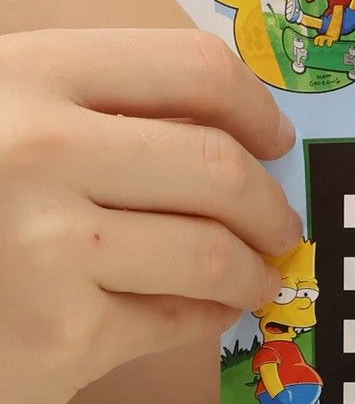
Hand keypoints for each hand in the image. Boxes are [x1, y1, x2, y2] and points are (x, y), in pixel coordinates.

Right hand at [0, 28, 299, 403]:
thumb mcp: (4, 120)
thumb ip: (96, 112)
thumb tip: (238, 133)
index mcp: (25, 76)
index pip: (191, 67)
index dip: (256, 107)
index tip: (275, 139)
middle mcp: (34, 150)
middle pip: (219, 168)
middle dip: (268, 206)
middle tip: (279, 225)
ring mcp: (47, 246)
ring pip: (212, 253)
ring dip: (253, 270)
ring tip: (254, 276)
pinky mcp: (59, 335)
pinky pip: (175, 319)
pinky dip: (204, 318)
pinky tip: (198, 313)